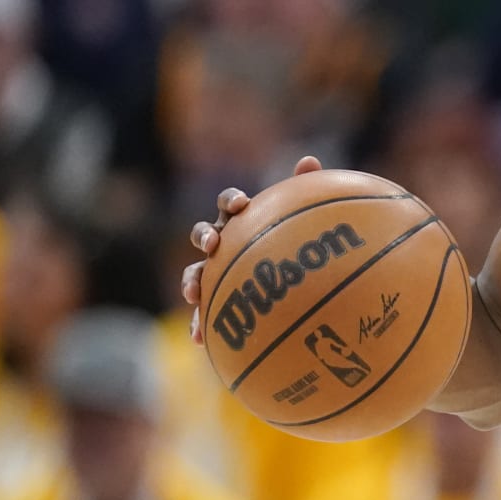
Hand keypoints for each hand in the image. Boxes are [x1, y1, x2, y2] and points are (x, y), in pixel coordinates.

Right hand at [183, 156, 322, 342]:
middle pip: (203, 234)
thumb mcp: (306, 222)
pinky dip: (197, 324)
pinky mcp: (214, 303)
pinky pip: (202, 314)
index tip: (243, 204)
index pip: (230, 204)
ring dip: (191, 280)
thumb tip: (309, 160)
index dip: (232, 201)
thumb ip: (306, 193)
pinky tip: (198, 339)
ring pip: (194, 273)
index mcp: (242, 221)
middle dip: (204, 236)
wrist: (292, 289)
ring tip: (194, 293)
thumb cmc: (297, 247)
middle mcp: (223, 244)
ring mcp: (214, 273)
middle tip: (214, 244)